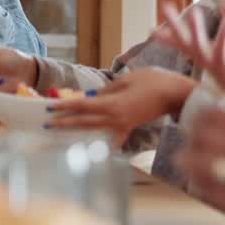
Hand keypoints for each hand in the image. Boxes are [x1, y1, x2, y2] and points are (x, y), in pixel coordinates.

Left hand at [45, 67, 195, 142]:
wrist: (177, 94)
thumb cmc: (154, 81)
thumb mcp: (126, 79)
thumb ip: (106, 90)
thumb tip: (90, 97)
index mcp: (113, 105)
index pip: (82, 105)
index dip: (64, 106)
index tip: (48, 106)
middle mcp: (115, 118)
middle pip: (84, 121)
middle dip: (64, 122)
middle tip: (46, 123)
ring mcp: (123, 125)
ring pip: (94, 130)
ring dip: (77, 130)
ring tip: (61, 131)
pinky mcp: (130, 127)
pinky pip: (112, 137)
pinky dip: (101, 140)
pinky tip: (92, 144)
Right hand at [151, 2, 224, 119]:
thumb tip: (223, 4)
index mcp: (221, 56)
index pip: (191, 45)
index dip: (174, 35)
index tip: (154, 25)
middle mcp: (217, 67)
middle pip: (189, 47)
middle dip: (175, 28)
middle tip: (164, 7)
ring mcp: (224, 75)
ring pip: (201, 52)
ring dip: (195, 32)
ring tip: (192, 11)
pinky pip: (223, 58)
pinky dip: (223, 40)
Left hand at [178, 108, 224, 224]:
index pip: (219, 116)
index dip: (201, 117)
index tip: (197, 120)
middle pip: (204, 138)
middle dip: (191, 138)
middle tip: (188, 141)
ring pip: (201, 165)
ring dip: (189, 161)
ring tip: (186, 160)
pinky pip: (210, 192)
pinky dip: (201, 186)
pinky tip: (201, 183)